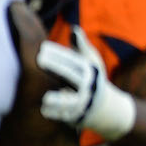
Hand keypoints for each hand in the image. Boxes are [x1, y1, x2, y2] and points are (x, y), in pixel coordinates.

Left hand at [37, 26, 136, 140]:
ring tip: (45, 95)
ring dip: (59, 98)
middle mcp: (89, 87)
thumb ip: (81, 46)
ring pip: (71, 100)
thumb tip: (74, 29)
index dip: (58, 54)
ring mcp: (84, 103)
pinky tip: (43, 108)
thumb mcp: (90, 62)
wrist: (107, 109)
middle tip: (38, 59)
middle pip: (72, 76)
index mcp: (90, 72)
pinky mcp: (78, 117)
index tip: (42, 47)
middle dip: (57, 68)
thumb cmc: (92, 78)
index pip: (74, 61)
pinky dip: (56, 113)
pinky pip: (66, 116)